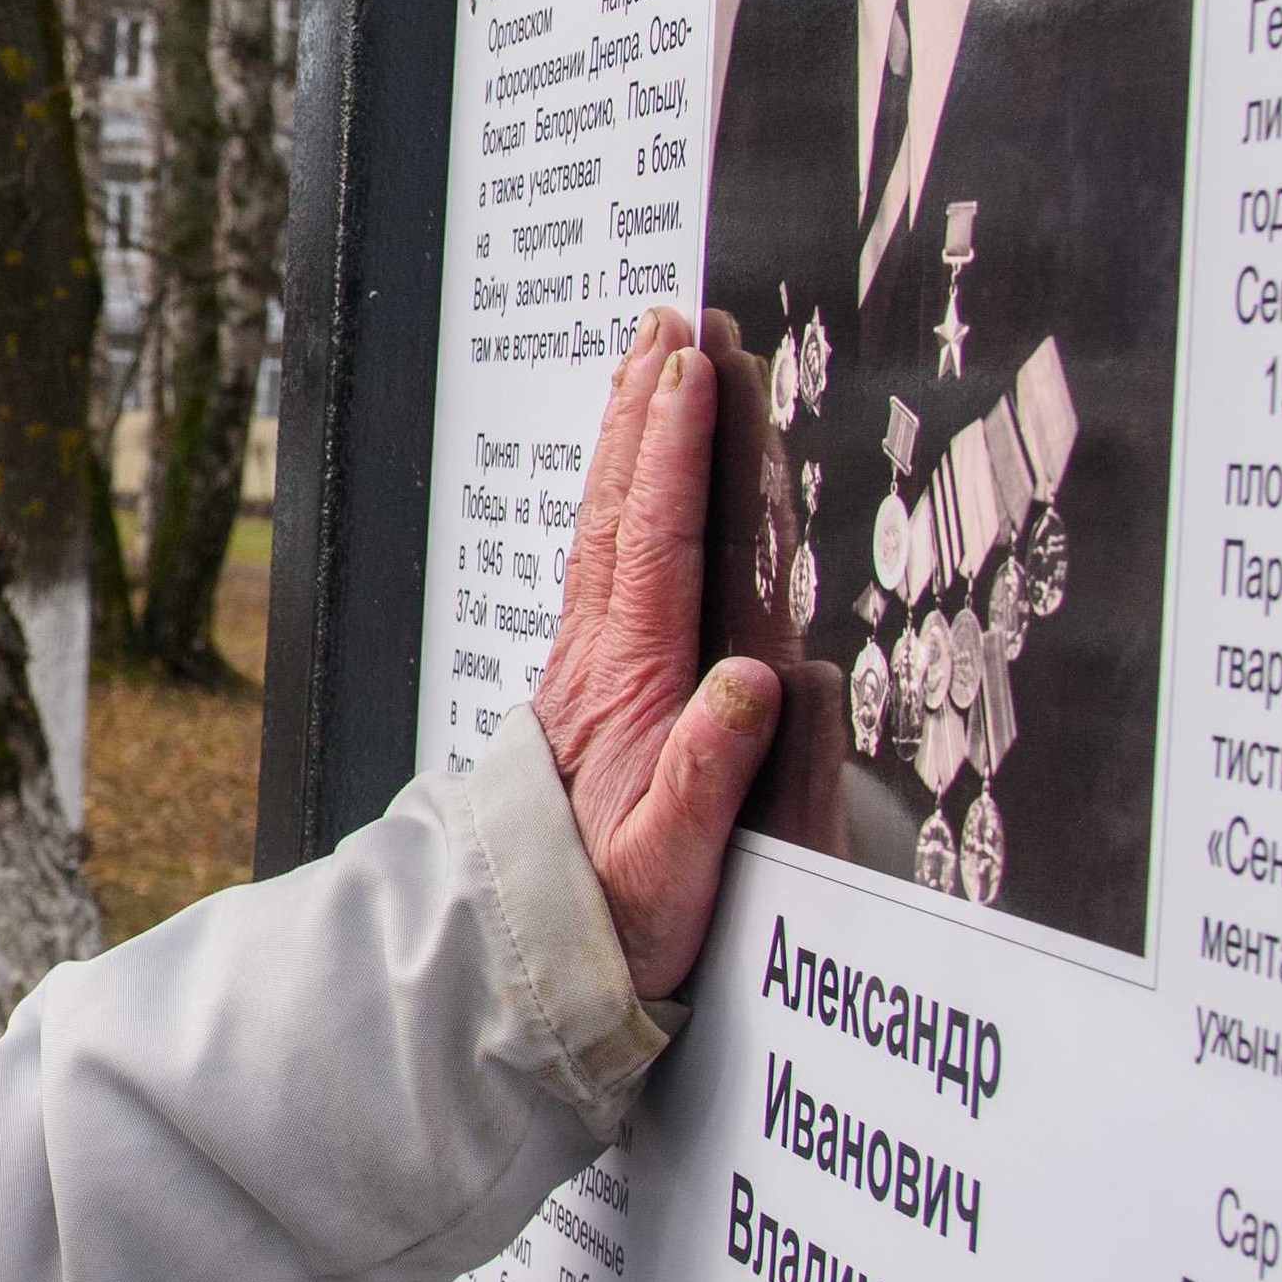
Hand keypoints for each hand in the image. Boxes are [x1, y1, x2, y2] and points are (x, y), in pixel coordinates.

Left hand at [529, 306, 780, 996]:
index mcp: (628, 689)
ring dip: (628, 441)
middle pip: (621, 511)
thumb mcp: (669, 870)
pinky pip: (609, 564)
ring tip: (646, 362)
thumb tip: (749, 683)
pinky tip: (633, 479)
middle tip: (665, 322)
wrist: (532, 958)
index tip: (694, 369)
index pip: (656, 544)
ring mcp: (588, 669)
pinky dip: (624, 500)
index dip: (676, 453)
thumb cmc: (614, 920)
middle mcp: (600, 663)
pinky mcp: (590, 687)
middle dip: (643, 412)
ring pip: (608, 527)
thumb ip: (705, 778)